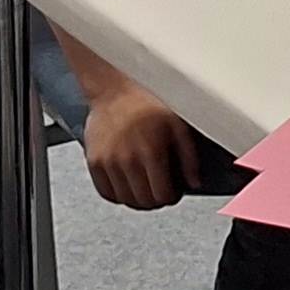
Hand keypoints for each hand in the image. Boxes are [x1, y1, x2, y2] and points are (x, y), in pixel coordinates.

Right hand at [84, 87, 209, 209]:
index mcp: (151, 152)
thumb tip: (195, 183)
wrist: (115, 88)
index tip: (173, 190)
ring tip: (145, 184)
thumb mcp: (179, 124)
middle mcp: (127, 160)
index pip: (163, 196)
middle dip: (156, 199)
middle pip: (144, 202)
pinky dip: (118, 193)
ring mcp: (108, 162)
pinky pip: (106, 193)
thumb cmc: (148, 101)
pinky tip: (128, 183)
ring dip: (138, 198)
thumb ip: (190, 157)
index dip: (172, 196)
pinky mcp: (94, 161)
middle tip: (160, 187)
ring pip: (126, 200)